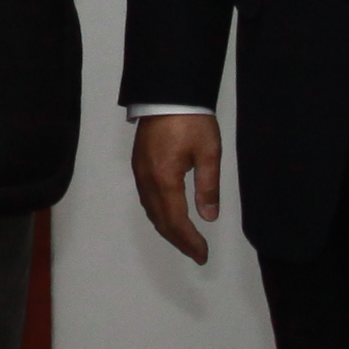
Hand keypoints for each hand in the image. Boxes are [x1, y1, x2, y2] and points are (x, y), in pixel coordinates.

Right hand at [131, 113, 222, 265]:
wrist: (167, 93)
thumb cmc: (191, 120)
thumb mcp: (209, 153)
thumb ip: (208, 187)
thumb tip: (209, 217)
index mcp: (165, 179)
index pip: (176, 221)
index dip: (189, 241)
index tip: (203, 254)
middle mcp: (147, 180)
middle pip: (160, 220)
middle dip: (179, 240)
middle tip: (197, 253)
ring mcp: (140, 173)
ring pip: (151, 211)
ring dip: (168, 229)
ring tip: (186, 240)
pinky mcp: (139, 165)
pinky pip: (147, 199)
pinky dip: (159, 214)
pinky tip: (170, 215)